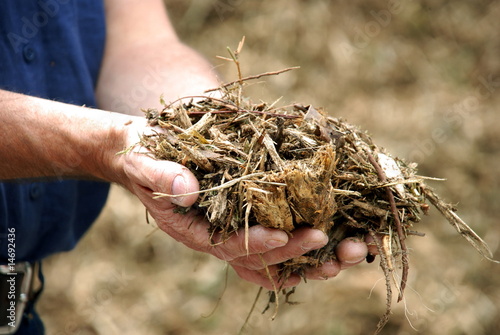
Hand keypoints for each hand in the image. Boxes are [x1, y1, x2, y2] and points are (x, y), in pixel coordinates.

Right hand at [113, 119, 371, 289]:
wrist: (147, 152)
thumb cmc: (145, 154)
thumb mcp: (144, 160)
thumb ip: (162, 175)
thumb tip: (189, 191)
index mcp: (191, 228)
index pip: (226, 245)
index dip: (254, 243)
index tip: (282, 236)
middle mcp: (215, 236)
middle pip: (257, 258)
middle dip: (292, 252)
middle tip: (326, 240)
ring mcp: (231, 231)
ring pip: (272, 259)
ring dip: (307, 260)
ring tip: (344, 254)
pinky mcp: (244, 218)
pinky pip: (275, 241)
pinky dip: (303, 246)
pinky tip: (333, 239)